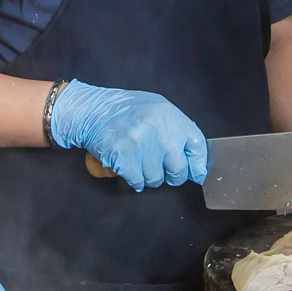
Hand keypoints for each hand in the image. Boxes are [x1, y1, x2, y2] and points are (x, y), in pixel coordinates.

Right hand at [48, 81, 207, 189]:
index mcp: (170, 117)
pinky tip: (130, 167)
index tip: (196, 173)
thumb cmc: (126, 110)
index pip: (197, 146)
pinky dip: (135, 179)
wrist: (93, 111)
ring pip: (156, 179)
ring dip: (150, 177)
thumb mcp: (157, 109)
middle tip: (165, 172)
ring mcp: (141, 145)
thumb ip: (176, 129)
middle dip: (174, 176)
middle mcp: (158, 131)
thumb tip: (194, 160)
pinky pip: (138, 181)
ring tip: (140, 162)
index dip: (198, 164)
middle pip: (179, 170)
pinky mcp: (124, 158)